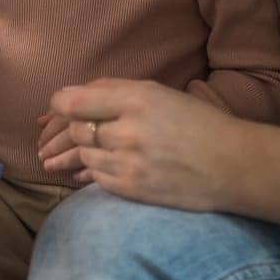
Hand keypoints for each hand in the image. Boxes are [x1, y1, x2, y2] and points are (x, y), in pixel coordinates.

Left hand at [42, 78, 245, 210]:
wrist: (232, 165)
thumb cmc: (195, 123)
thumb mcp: (157, 92)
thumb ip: (113, 90)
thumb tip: (70, 98)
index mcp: (135, 99)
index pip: (74, 102)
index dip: (58, 105)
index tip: (56, 108)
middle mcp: (129, 130)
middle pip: (76, 130)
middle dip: (62, 133)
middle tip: (47, 138)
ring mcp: (130, 163)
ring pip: (83, 155)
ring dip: (69, 155)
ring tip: (49, 158)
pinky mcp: (134, 189)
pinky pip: (97, 179)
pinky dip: (86, 174)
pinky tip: (77, 173)